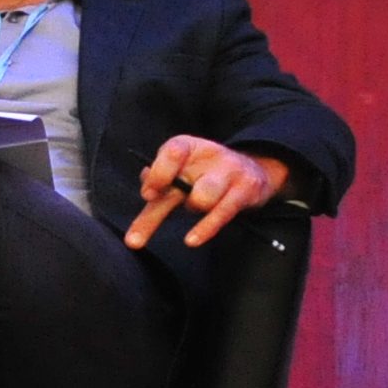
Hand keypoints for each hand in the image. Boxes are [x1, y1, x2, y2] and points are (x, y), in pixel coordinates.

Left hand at [126, 137, 290, 248]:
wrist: (254, 170)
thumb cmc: (206, 172)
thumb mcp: (181, 170)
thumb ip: (159, 180)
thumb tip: (145, 184)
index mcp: (188, 146)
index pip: (173, 151)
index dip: (158, 173)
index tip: (147, 195)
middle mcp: (209, 155)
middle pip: (179, 185)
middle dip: (153, 214)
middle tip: (134, 240)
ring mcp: (229, 172)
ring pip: (202, 197)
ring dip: (193, 207)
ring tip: (195, 206)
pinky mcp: (245, 191)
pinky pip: (222, 213)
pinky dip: (205, 228)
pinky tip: (192, 240)